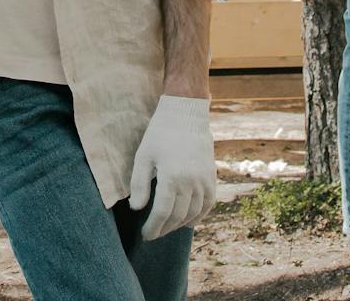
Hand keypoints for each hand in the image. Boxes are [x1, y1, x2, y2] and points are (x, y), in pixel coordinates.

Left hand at [127, 95, 216, 240]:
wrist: (186, 114)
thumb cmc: (160, 133)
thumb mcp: (143, 156)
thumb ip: (139, 184)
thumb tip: (137, 209)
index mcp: (172, 177)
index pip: (162, 213)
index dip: (153, 227)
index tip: (145, 235)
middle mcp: (191, 181)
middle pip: (178, 216)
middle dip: (164, 229)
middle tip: (154, 233)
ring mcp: (204, 180)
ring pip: (194, 213)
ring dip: (180, 225)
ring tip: (167, 228)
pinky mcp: (212, 176)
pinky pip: (209, 203)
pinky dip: (200, 215)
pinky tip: (189, 221)